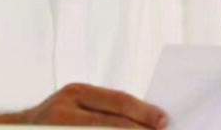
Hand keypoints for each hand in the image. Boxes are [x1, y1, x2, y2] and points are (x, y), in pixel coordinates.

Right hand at [21, 83, 168, 127]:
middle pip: (112, 123)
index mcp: (75, 93)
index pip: (116, 100)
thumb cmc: (56, 117)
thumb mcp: (75, 103)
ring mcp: (60, 127)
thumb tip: (146, 117)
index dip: (143, 112)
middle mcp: (65, 110)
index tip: (164, 120)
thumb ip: (103, 107)